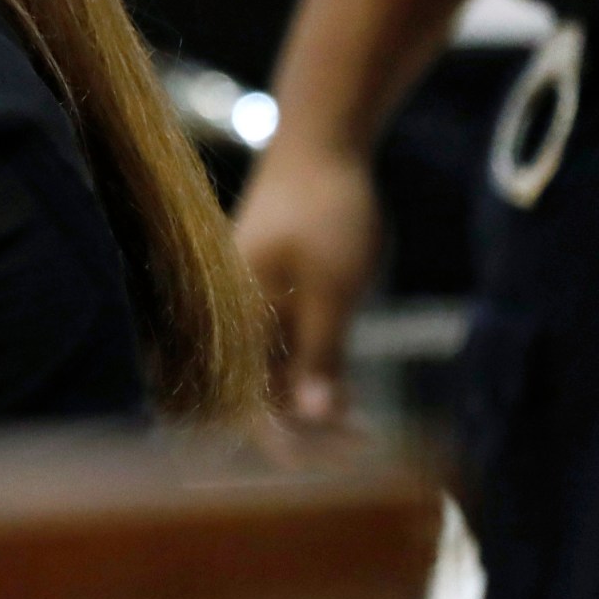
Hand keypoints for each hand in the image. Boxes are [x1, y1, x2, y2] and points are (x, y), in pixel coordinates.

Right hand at [233, 142, 384, 423]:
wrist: (323, 139)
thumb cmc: (327, 207)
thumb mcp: (334, 287)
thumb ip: (321, 354)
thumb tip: (313, 419)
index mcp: (236, 319)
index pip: (250, 407)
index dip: (292, 444)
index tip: (343, 459)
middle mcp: (234, 321)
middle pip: (259, 401)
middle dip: (308, 434)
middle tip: (364, 448)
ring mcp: (252, 311)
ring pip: (274, 382)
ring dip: (313, 412)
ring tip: (364, 433)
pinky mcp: (272, 301)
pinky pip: (284, 358)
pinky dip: (314, 382)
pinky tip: (349, 401)